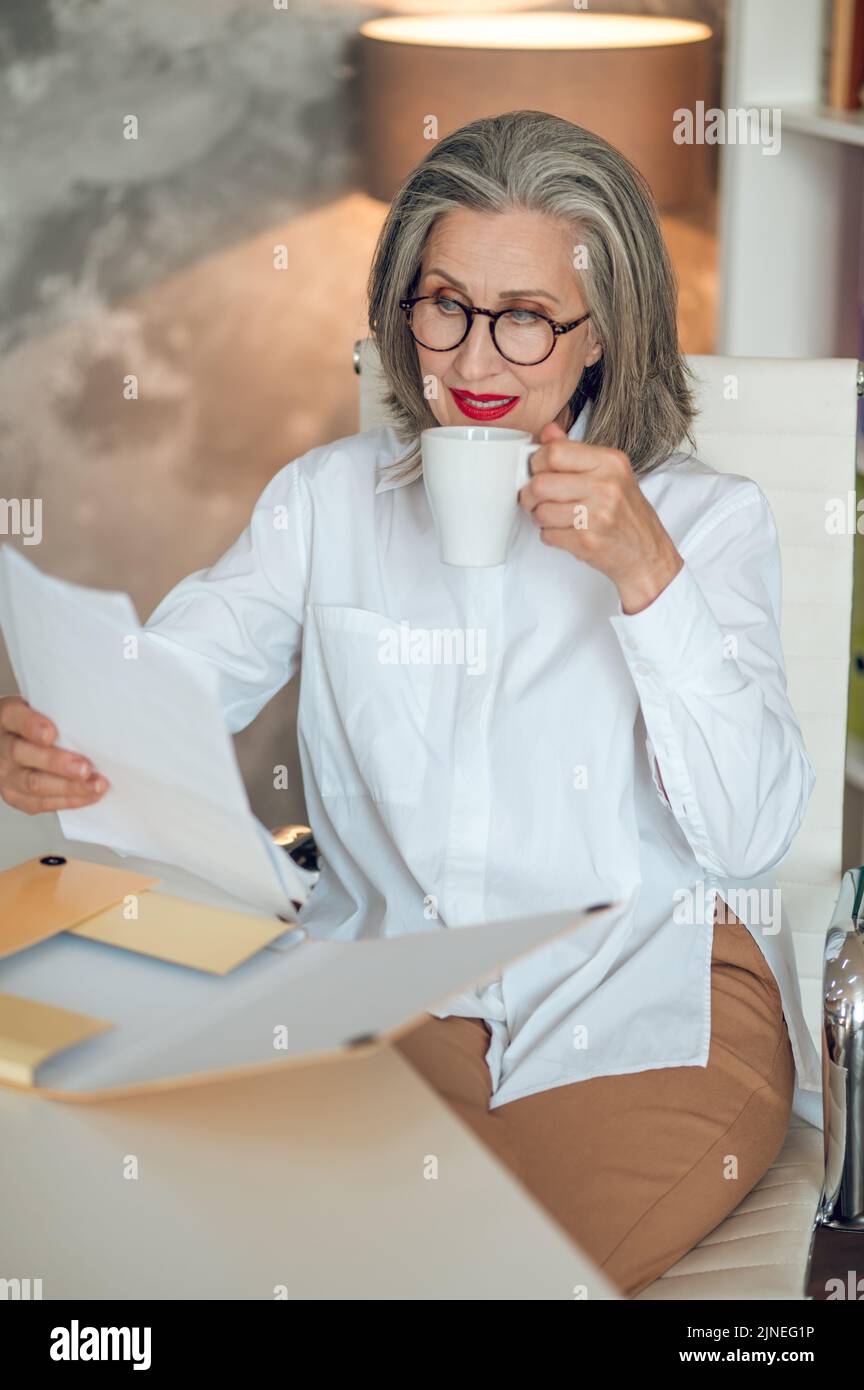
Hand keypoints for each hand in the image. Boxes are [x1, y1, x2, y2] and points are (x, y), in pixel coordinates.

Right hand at [0, 696, 108, 814]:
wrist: (21, 742)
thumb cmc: (40, 723)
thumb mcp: (44, 708)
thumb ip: (60, 714)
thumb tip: (92, 724)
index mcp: (6, 717)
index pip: (14, 718)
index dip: (31, 726)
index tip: (51, 733)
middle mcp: (0, 747)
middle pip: (22, 754)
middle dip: (56, 763)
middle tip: (85, 767)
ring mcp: (5, 774)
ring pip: (33, 784)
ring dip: (69, 787)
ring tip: (95, 785)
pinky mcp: (14, 795)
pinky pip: (40, 803)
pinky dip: (68, 800)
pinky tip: (89, 795)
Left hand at [519, 421, 683, 613]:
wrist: (647, 552)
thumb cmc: (626, 513)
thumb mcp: (609, 473)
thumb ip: (575, 451)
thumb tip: (547, 431)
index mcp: (610, 461)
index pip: (554, 452)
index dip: (537, 464)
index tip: (537, 472)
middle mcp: (606, 485)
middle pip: (541, 483)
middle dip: (529, 494)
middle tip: (535, 499)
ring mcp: (597, 515)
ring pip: (541, 512)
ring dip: (540, 518)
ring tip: (554, 518)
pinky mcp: (587, 540)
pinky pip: (548, 535)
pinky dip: (550, 536)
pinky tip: (566, 533)